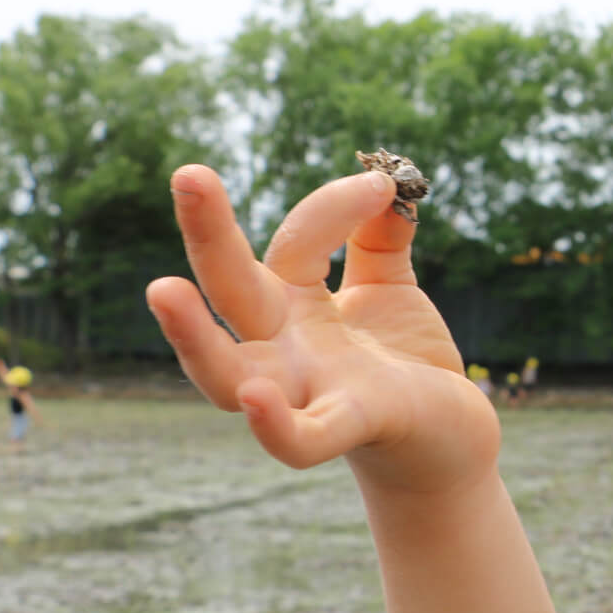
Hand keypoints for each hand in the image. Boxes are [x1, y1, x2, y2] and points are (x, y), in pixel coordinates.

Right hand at [146, 165, 499, 494]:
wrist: (450, 438)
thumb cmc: (404, 360)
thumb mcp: (388, 285)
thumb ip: (380, 234)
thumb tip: (385, 176)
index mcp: (291, 304)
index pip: (294, 240)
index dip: (334, 205)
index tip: (383, 185)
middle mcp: (283, 346)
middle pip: (229, 288)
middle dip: (206, 232)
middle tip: (188, 174)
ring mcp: (308, 388)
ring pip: (225, 374)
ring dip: (192, 339)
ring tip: (162, 290)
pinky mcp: (350, 425)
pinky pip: (300, 438)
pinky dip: (275, 427)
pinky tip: (255, 398)